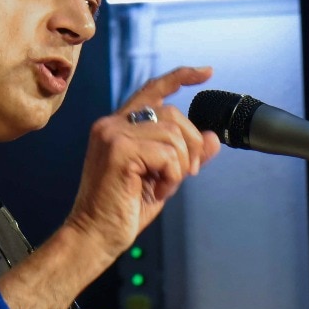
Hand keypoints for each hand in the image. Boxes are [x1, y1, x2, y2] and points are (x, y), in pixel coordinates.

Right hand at [64, 66, 221, 261]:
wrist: (95, 236)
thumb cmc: (123, 210)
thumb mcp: (162, 178)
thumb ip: (184, 156)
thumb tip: (213, 138)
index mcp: (118, 126)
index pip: (152, 90)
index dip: (181, 77)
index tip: (207, 72)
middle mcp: (112, 123)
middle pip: (173, 112)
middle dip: (192, 144)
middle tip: (189, 173)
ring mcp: (112, 134)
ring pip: (173, 134)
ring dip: (180, 165)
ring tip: (164, 187)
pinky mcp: (118, 150)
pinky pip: (167, 153)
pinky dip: (172, 175)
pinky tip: (158, 190)